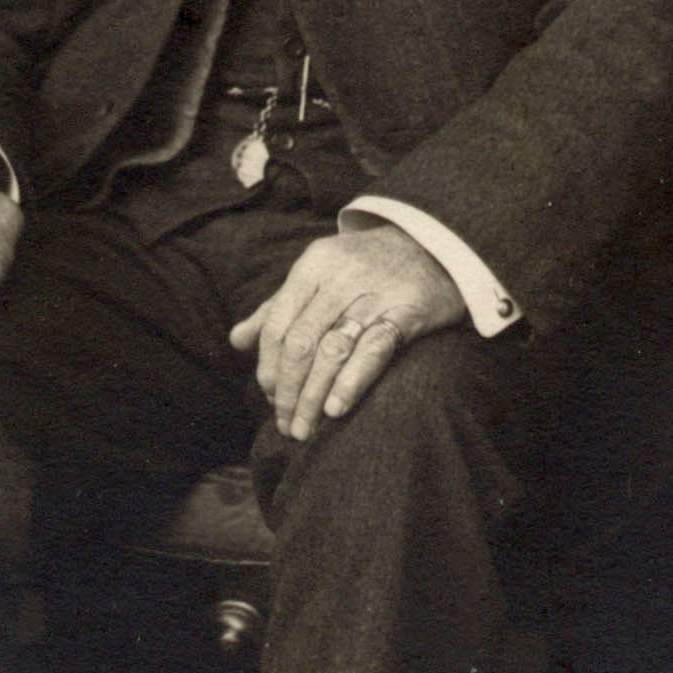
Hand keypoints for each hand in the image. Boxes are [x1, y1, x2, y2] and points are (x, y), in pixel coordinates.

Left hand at [231, 222, 464, 440]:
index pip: (277, 325)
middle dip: (287, 391)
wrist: (435, 244)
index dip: (268, 367)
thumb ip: (278, 307)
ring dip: (312, 396)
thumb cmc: (367, 268)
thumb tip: (237, 341)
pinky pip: (374, 349)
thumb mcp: (320, 275)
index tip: (269, 398)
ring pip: (332, 351)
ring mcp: (375, 293)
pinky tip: (335, 408)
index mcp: (312, 266)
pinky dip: (351, 382)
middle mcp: (340, 277)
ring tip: (305, 429)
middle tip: (286, 424)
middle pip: (300, 343)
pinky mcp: (408, 310)